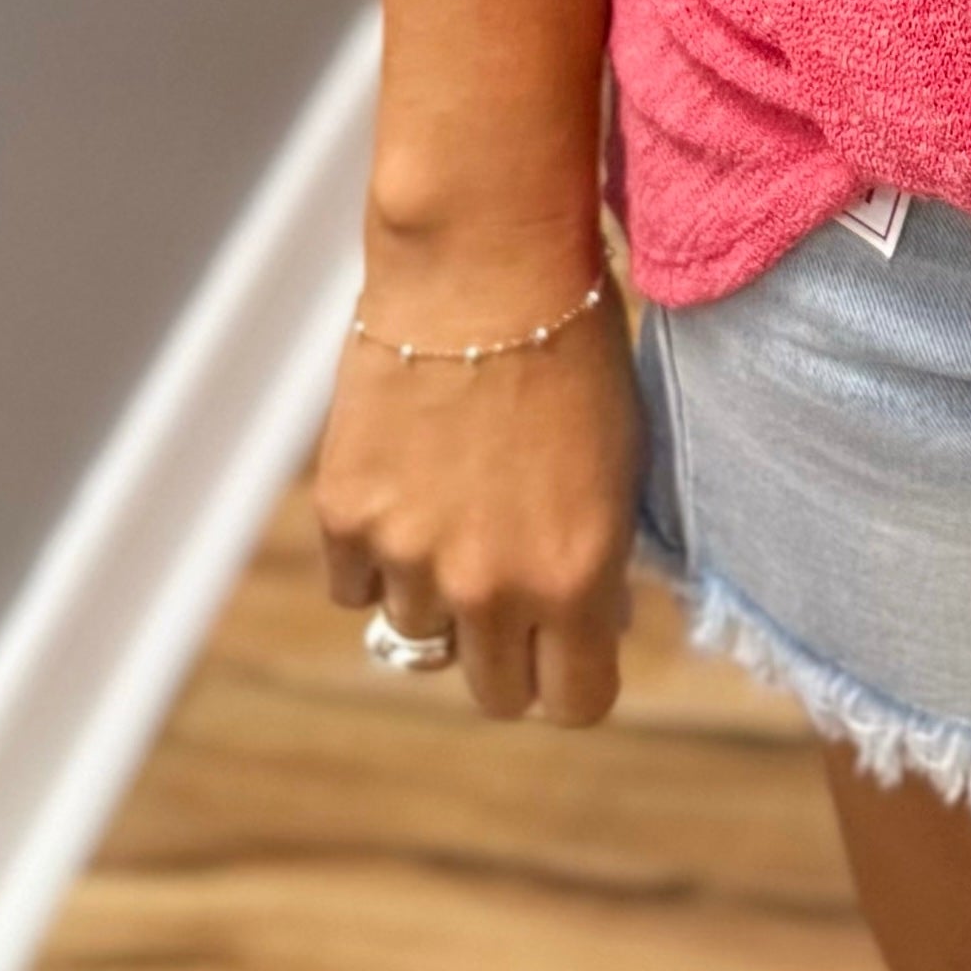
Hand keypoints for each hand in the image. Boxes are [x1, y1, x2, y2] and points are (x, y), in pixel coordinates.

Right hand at [313, 270, 639, 727]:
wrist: (484, 266)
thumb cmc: (576, 346)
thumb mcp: (623, 462)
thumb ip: (600, 556)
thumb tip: (593, 617)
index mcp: (576, 577)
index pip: (575, 704)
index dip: (576, 677)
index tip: (574, 648)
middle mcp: (490, 588)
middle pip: (494, 691)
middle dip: (510, 653)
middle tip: (512, 590)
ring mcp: (410, 558)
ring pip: (418, 638)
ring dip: (437, 595)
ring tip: (457, 510)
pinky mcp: (347, 519)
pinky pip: (356, 586)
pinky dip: (376, 556)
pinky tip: (406, 488)